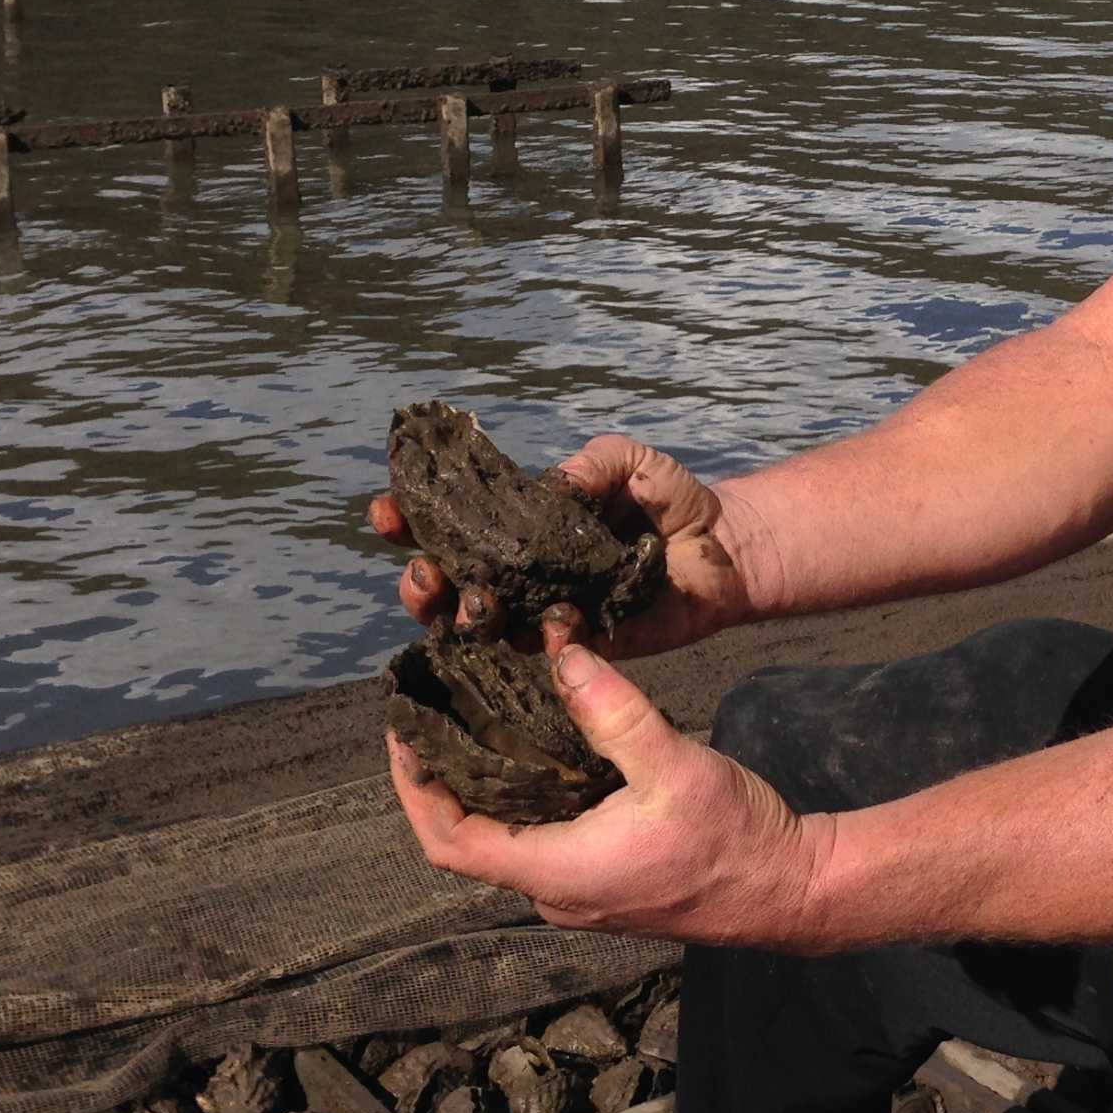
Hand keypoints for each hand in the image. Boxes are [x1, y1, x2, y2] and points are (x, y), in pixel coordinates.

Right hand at [365, 433, 765, 658]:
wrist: (726, 547)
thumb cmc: (670, 498)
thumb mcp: (630, 460)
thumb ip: (591, 463)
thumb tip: (553, 485)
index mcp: (517, 526)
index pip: (450, 524)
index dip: (410, 519)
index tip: (387, 511)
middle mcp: (520, 574)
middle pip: (448, 586)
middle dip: (421, 581)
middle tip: (422, 573)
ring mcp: (546, 612)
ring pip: (484, 627)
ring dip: (463, 618)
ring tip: (468, 602)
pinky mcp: (583, 646)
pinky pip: (547, 652)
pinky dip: (540, 640)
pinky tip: (545, 625)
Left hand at [388, 640, 832, 950]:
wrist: (789, 889)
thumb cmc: (733, 839)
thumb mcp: (674, 765)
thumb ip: (613, 712)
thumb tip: (560, 655)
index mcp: (556, 870)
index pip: (449, 840)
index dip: (413, 788)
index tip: (402, 730)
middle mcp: (554, 889)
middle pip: (467, 837)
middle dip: (440, 776)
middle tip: (433, 708)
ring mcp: (578, 888)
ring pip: (504, 836)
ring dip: (482, 783)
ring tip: (472, 713)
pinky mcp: (602, 877)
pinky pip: (540, 836)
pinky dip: (522, 792)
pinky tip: (535, 742)